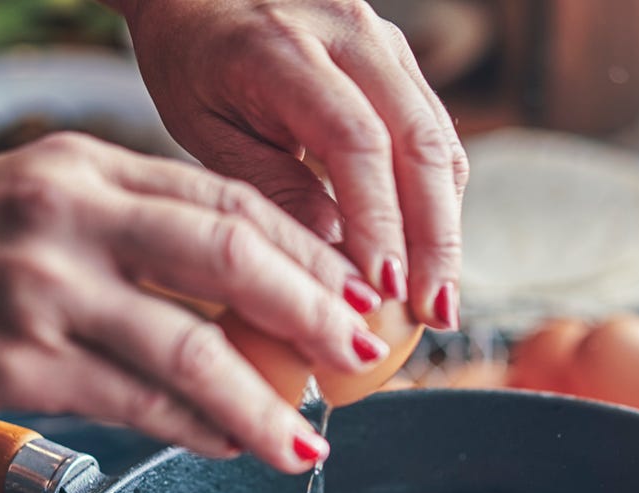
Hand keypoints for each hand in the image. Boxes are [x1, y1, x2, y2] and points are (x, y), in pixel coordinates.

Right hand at [0, 133, 389, 471]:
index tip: (358, 295)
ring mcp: (44, 287)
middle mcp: (72, 214)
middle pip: (230, 258)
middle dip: (314, 312)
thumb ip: (144, 238)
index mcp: (91, 168)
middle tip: (361, 355)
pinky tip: (229, 444)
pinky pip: (138, 403)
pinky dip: (196, 430)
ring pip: (191, 347)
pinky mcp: (20, 364)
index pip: (231, 203)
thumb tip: (250, 302)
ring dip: (264, 403)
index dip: (310, 254)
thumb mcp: (52, 211)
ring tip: (307, 441)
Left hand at [113, 0, 468, 329]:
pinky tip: (429, 255)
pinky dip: (437, 202)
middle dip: (435, 240)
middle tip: (436, 312)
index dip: (380, 222)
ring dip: (446, 229)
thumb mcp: (208, 130)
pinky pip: (435, 139)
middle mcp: (350, 33)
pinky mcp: (400, 64)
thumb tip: (337, 259)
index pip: (357, 142)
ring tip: (440, 298)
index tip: (385, 291)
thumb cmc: (192, 63)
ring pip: (440, 144)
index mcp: (285, 48)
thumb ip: (272, 187)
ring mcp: (384, 44)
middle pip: (419, 144)